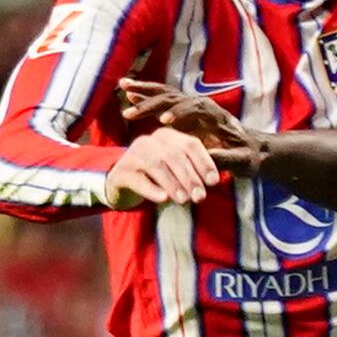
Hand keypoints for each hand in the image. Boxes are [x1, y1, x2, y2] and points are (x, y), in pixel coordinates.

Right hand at [103, 127, 223, 207]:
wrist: (121, 184)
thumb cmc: (156, 177)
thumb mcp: (175, 170)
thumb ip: (193, 170)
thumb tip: (216, 180)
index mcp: (167, 136)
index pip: (190, 144)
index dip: (204, 162)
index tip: (214, 182)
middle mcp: (149, 140)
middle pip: (174, 155)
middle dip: (190, 177)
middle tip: (200, 197)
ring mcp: (133, 154)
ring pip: (156, 165)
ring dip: (173, 183)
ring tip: (184, 199)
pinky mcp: (121, 171)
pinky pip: (138, 179)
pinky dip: (152, 189)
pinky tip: (163, 198)